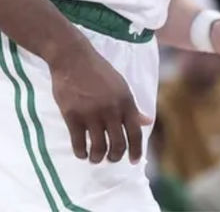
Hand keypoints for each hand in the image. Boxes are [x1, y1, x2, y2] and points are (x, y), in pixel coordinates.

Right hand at [50, 46, 151, 163]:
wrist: (73, 58)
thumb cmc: (98, 71)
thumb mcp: (121, 85)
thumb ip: (132, 106)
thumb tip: (146, 121)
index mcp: (126, 102)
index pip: (135, 133)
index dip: (136, 151)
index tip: (133, 161)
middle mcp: (111, 110)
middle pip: (118, 145)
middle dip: (115, 157)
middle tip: (110, 158)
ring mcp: (92, 115)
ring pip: (99, 148)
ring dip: (97, 158)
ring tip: (95, 158)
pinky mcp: (73, 117)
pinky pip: (79, 144)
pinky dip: (81, 153)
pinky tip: (82, 153)